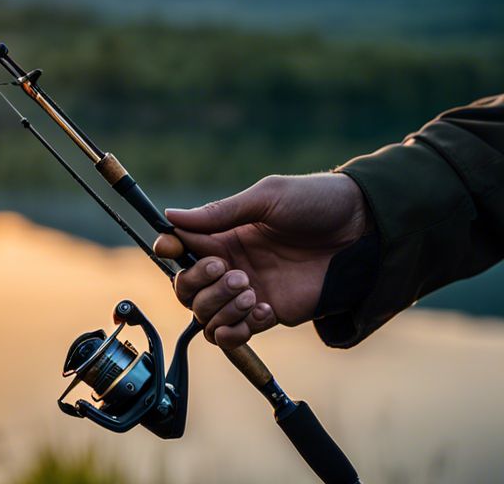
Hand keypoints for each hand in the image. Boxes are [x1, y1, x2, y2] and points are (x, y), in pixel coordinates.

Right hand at [154, 173, 370, 348]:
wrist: (362, 230)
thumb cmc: (316, 202)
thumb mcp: (266, 198)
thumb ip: (220, 212)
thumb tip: (172, 215)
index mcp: (225, 235)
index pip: (181, 247)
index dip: (169, 249)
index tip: (171, 246)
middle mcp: (230, 265)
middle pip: (185, 288)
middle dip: (198, 283)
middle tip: (230, 270)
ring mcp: (247, 292)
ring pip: (205, 315)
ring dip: (218, 307)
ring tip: (250, 290)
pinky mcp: (269, 314)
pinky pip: (235, 334)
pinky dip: (239, 328)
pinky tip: (264, 309)